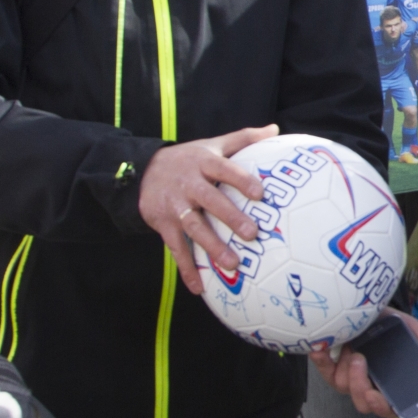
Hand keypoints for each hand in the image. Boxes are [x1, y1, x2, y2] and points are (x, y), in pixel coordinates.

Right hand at [138, 125, 277, 295]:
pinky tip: (200, 288)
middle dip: (230, 217)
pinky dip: (186, 269)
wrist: (143, 170)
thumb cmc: (190, 158)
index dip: (241, 180)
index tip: (260, 193)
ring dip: (211, 247)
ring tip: (232, 264)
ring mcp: (175, 206)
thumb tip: (275, 129)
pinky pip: (175, 248)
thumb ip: (243, 138)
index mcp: (204, 163)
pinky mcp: (163, 224)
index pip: (224, 169)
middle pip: (210, 201)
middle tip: (252, 234)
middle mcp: (189, 184)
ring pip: (193, 227)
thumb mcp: (213, 144)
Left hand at [309, 307, 417, 417]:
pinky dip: (320, 361)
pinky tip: (320, 350)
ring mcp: (349, 379)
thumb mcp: (411, 329)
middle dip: (360, 387)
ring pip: (345, 387)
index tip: (376, 396)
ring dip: (347, 370)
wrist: (368, 309)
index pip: (389, 408)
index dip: (382, 408)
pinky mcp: (331, 368)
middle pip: (363, 402)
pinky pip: (324, 371)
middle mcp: (370, 385)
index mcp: (391, 385)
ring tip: (352, 349)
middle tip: (360, 362)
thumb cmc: (390, 325)